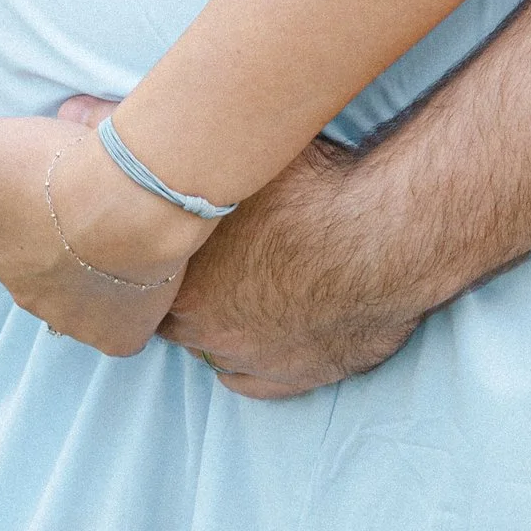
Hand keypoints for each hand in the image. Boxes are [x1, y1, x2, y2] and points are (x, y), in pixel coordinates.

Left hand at [0, 111, 190, 355]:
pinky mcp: (117, 335)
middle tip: (86, 200)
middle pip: (35, 264)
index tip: (40, 172)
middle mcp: (26, 294)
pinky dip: (127, 307)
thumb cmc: (55, 170)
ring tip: (120, 233)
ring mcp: (73, 320)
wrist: (128, 200)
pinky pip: (118, 327)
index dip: (11, 194)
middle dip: (53, 236)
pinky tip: (142, 276)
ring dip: (90, 272)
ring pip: (77, 297)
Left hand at [155, 134, 419, 400]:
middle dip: (186, 296)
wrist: (384, 239)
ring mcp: (253, 359)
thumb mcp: (244, 167)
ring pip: (212, 354)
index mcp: (185, 283)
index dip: (160, 260)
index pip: (145, 284)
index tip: (175, 241)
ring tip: (236, 294)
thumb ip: (204, 174)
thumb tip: (173, 147)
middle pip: (175, 322)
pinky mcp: (297, 377)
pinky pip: (248, 384)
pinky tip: (252, 336)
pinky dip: (246, 363)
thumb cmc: (317, 192)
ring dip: (217, 328)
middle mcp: (209, 331)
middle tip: (207, 265)